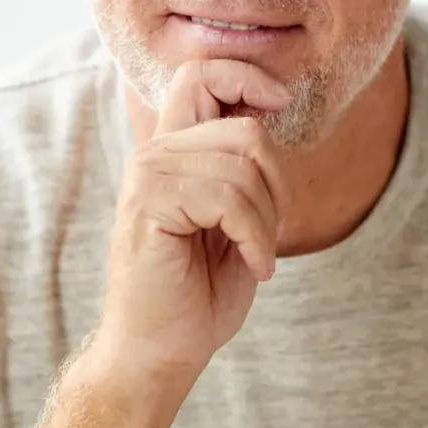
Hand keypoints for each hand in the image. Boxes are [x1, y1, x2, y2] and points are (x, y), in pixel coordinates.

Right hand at [96, 59, 292, 384]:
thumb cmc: (198, 295)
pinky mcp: (148, 204)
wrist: (159, 353)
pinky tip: (254, 268)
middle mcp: (156, 155)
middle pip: (246, 130)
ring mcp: (148, 176)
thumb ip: (243, 169)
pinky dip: (255, 238)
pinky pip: (228, 199)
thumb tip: (269, 115)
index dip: (246, 75)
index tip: (280, 101)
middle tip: (265, 234)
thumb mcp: (234, 222)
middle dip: (277, 186)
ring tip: (255, 256)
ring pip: (244, 167)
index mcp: (174, 153)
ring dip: (267, 222)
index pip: (199, 74)